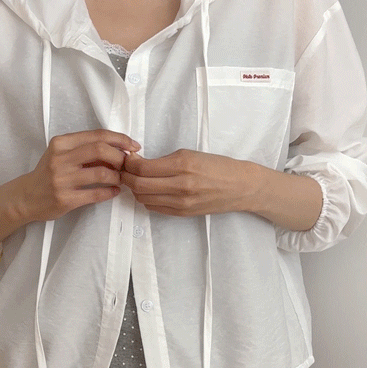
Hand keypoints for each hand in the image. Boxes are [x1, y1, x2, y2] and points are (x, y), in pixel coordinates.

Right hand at [19, 129, 140, 222]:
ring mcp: (62, 180)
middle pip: (100, 149)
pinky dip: (110, 192)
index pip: (97, 135)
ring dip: (117, 176)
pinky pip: (96, 194)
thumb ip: (85, 150)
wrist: (26, 197)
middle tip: (127, 164)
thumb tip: (118, 150)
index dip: (120, 139)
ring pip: (101, 173)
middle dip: (120, 156)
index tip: (133, 145)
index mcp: (61, 143)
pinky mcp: (65, 199)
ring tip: (121, 179)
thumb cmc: (48, 173)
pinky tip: (114, 191)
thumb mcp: (61, 154)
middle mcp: (60, 159)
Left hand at [120, 148, 258, 216]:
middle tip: (125, 170)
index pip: (143, 167)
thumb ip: (164, 160)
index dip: (129, 163)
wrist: (241, 187)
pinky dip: (147, 198)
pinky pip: (154, 207)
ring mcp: (181, 202)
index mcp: (182, 165)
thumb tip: (139, 162)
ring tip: (137, 180)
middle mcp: (180, 185)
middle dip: (127, 177)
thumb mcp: (190, 154)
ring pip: (144, 198)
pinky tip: (150, 190)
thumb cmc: (218, 166)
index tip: (128, 158)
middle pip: (138, 185)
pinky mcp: (182, 213)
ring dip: (135, 189)